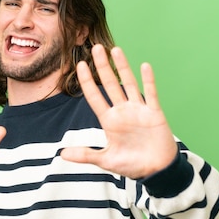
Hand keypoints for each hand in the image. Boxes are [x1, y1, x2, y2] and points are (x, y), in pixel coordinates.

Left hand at [60, 45, 176, 178]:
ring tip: (115, 49)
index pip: (94, 97)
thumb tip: (61, 154)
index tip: (79, 65)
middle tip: (95, 48)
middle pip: (110, 84)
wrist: (157, 171)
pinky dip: (148, 80)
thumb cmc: (132, 165)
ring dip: (123, 67)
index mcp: (109, 121)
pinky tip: (144, 66)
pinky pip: (151, 94)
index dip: (87, 81)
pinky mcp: (154, 113)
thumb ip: (85, 155)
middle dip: (102, 66)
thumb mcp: (106, 160)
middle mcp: (122, 111)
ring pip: (128, 84)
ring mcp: (138, 110)